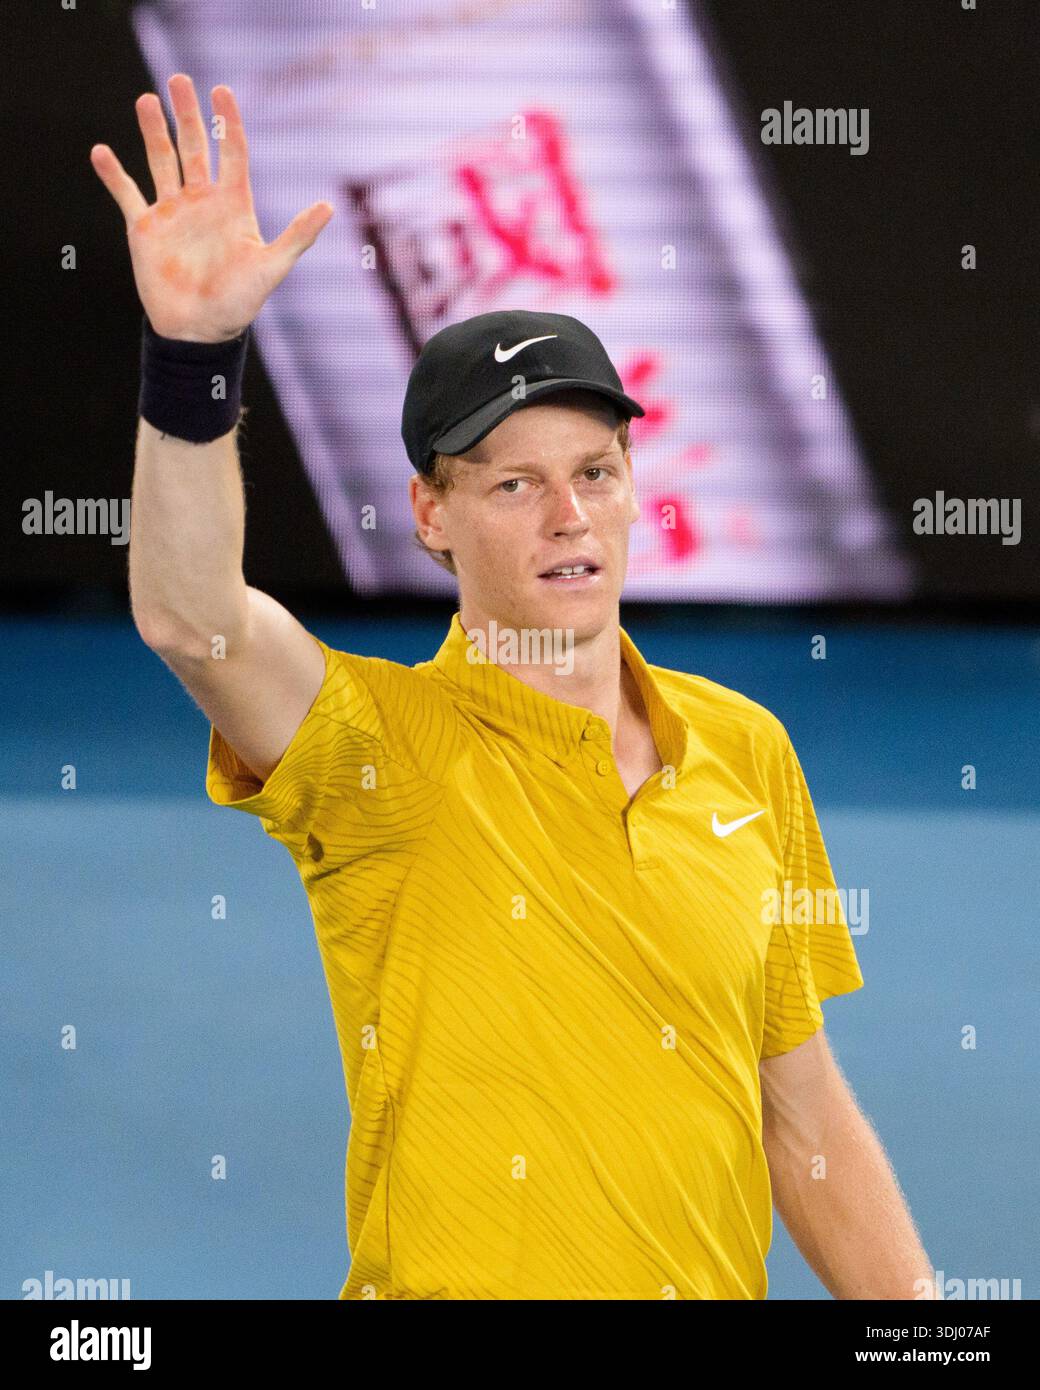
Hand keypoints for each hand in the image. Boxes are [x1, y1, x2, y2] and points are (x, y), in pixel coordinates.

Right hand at [90, 73, 332, 341]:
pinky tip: (101, 152)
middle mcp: (201, 201)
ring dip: (152, 131)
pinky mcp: (145, 228)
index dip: (227, 122)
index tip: (221, 92)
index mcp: (232, 205)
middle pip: (193, 147)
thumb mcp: (271, 268)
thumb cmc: (238, 303)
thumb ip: (297, 236)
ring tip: (145, 99)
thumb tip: (329, 206)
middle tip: (180, 81)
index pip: (231, 152)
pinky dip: (113, 174)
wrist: (199, 332)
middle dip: (186, 114)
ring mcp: (172, 212)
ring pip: (160, 160)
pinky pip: (127, 193)